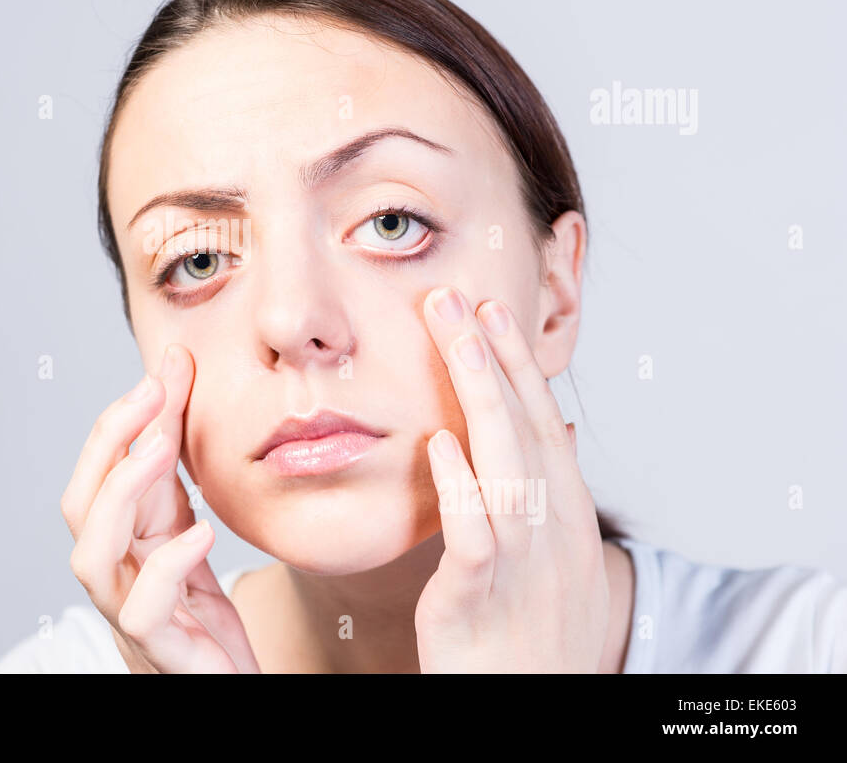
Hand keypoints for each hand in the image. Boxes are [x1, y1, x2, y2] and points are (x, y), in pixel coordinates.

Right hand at [60, 343, 259, 672]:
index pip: (96, 475)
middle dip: (108, 444)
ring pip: (91, 558)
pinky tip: (203, 533)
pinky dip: (167, 566)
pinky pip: (144, 610)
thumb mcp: (191, 520)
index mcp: (119, 544)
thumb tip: (174, 368)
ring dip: (121, 494)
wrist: (226, 685)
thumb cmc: (201, 611)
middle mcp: (115, 577)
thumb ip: (178, 455)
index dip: (119, 423)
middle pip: (80, 507)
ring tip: (164, 450)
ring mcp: (132, 615)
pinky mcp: (163, 650)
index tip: (159, 373)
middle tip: (151, 396)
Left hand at [414, 287, 609, 672]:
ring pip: (506, 465)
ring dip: (482, 396)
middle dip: (494, 357)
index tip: (490, 311)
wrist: (536, 710)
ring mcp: (523, 564)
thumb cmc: (533, 633)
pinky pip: (475, 537)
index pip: (540, 423)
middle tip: (459, 297)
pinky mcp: (481, 599)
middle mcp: (553, 531)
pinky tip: (439, 443)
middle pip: (524, 427)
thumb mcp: (553, 558)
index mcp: (566, 516)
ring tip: (457, 336)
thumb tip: (554, 428)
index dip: (516, 365)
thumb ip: (547, 492)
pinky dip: (461, 487)